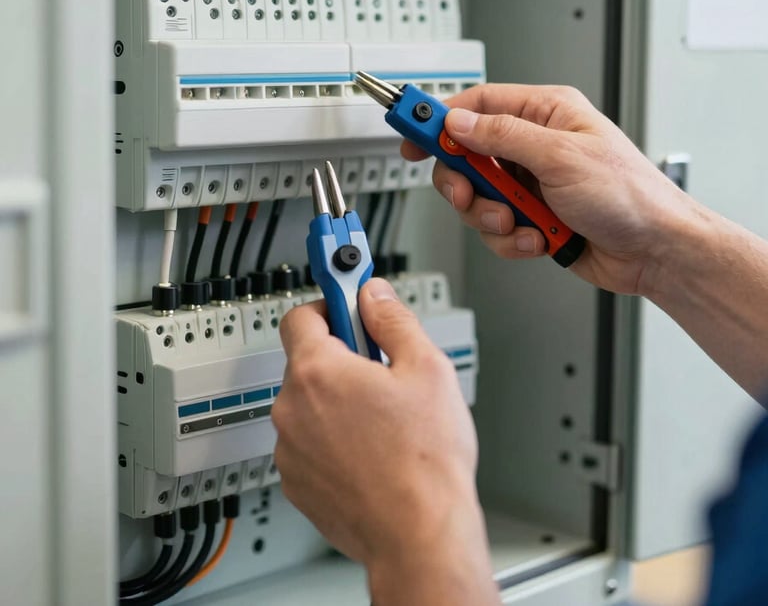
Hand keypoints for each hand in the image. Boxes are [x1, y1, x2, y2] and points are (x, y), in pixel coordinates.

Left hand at [273, 278, 498, 604]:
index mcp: (318, 372)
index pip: (300, 314)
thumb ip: (394, 320)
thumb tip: (375, 296)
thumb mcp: (426, 368)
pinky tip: (372, 452)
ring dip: (337, 403)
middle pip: (307, 361)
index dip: (329, 303)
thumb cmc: (425, 462)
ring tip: (383, 421)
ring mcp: (290, 450)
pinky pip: (309, 444)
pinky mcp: (297, 483)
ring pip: (309, 405)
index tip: (345, 299)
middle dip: (342, 358)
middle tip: (381, 371)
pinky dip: (332, 441)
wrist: (419, 537)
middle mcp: (292, 409)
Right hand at [402, 84, 695, 295]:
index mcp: (545, 113)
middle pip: (467, 155)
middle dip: (464, 181)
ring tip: (520, 222)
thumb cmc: (630, 195)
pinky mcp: (531, 216)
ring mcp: (531, 183)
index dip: (438, 118)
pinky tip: (538, 238)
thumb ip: (503, 136)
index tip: (410, 129)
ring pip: (477, 196)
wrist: (655, 251)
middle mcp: (534, 145)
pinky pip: (496, 227)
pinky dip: (512, 239)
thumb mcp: (561, 157)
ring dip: (491, 216)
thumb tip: (458, 122)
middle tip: (467, 193)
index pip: (477, 104)